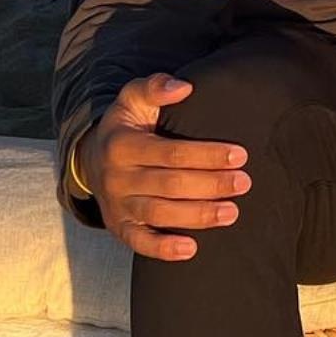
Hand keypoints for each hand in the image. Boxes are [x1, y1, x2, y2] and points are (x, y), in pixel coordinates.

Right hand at [78, 72, 249, 261]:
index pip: (172, 152)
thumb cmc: (127, 125)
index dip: (207, 155)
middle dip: (211, 185)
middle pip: (170, 185)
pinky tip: (191, 249)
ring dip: (197, 216)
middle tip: (244, 183)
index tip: (240, 155)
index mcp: (122, 145)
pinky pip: (139, 242)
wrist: (91, 158)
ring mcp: (117, 205)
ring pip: (159, 214)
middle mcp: (117, 178)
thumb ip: (155, 87)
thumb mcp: (133, 98)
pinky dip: (163, 248)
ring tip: (232, 212)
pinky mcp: (119, 227)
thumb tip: (183, 87)